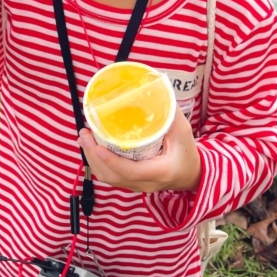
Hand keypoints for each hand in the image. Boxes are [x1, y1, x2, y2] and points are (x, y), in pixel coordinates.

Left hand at [78, 106, 201, 193]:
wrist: (192, 175)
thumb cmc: (188, 154)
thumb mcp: (183, 132)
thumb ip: (171, 114)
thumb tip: (158, 91)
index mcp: (159, 171)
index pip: (130, 171)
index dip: (111, 160)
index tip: (97, 146)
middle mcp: (145, 183)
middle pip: (112, 176)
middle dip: (94, 157)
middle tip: (84, 135)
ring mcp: (137, 186)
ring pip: (109, 178)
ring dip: (93, 160)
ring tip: (84, 139)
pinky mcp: (132, 183)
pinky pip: (111, 177)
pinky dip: (99, 163)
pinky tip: (93, 147)